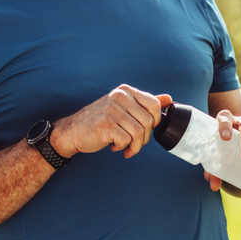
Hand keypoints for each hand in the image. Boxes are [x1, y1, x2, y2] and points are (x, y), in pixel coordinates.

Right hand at [51, 85, 172, 158]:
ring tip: (125, 147)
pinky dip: (123, 148)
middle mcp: (119, 97)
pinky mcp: (106, 125)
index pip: (154, 105)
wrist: (72, 132)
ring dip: (134, 146)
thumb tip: (168, 99)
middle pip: (148, 122)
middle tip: (133, 143)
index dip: (154, 122)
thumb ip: (145, 103)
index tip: (144, 130)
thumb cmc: (99, 121)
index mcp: (125, 91)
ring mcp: (112, 110)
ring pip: (139, 133)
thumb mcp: (123, 108)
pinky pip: (127, 140)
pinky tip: (114, 146)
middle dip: (144, 139)